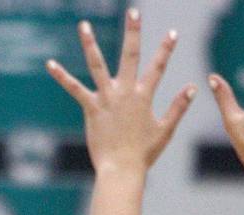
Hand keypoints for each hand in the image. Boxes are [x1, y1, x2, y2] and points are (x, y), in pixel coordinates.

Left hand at [47, 9, 195, 176]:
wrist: (121, 169)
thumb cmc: (143, 153)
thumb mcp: (165, 129)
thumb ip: (178, 106)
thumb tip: (193, 87)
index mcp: (144, 96)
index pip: (158, 67)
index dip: (166, 49)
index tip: (172, 33)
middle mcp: (125, 92)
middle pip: (130, 55)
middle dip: (133, 32)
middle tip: (133, 10)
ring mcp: (107, 98)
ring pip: (97, 65)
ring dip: (90, 43)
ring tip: (83, 25)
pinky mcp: (91, 108)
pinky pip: (74, 88)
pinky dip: (62, 76)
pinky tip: (50, 64)